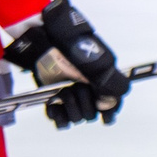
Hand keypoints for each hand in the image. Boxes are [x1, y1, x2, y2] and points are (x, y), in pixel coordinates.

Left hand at [1, 0, 128, 127]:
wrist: (43, 38)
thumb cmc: (72, 44)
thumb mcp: (99, 62)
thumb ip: (111, 84)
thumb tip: (109, 103)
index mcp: (103, 80)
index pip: (113, 104)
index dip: (110, 111)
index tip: (104, 116)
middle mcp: (88, 89)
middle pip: (93, 113)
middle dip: (85, 104)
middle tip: (77, 88)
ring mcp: (70, 94)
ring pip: (76, 117)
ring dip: (70, 108)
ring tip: (62, 92)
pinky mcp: (53, 97)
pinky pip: (59, 119)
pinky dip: (57, 116)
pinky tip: (54, 105)